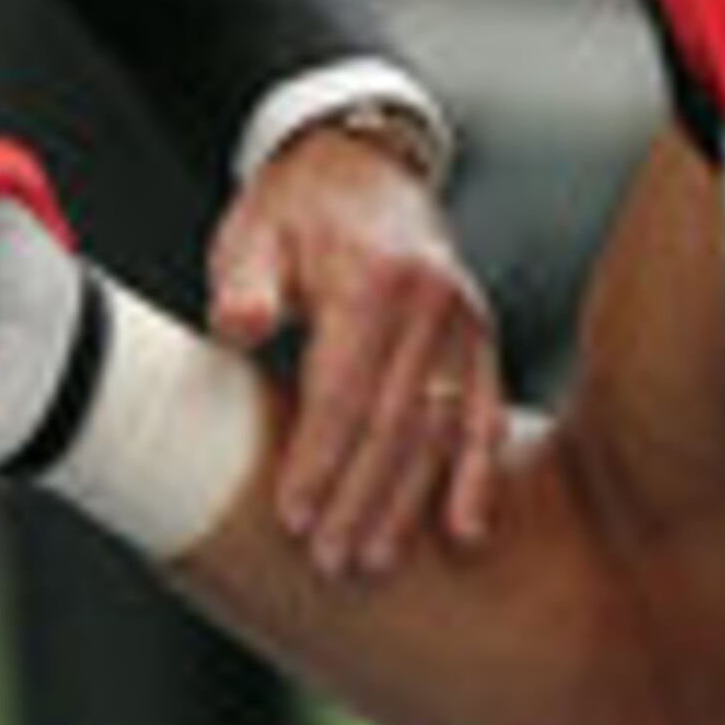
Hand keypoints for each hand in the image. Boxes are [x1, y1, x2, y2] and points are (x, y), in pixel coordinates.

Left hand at [209, 121, 501, 583]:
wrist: (359, 162)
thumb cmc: (295, 212)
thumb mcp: (255, 234)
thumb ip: (247, 283)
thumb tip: (239, 324)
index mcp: (374, 280)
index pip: (344, 391)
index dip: (318, 461)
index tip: (293, 519)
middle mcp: (432, 303)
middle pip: (397, 423)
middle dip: (361, 500)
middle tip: (331, 562)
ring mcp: (465, 322)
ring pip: (441, 430)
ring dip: (409, 503)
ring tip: (376, 560)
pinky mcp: (480, 338)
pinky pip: (485, 415)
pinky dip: (477, 476)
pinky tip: (463, 529)